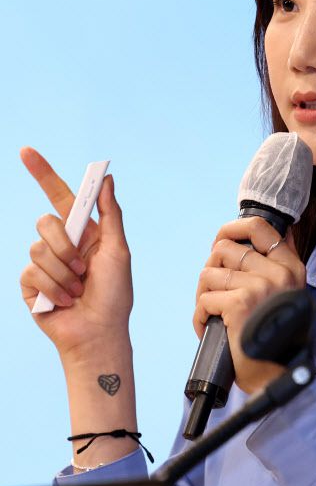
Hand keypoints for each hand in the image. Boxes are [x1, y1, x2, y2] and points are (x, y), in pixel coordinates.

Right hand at [19, 148, 132, 360]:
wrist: (99, 333)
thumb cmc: (114, 295)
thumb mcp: (118, 251)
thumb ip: (110, 214)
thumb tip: (107, 178)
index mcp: (84, 234)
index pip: (60, 198)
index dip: (43, 174)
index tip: (26, 152)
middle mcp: (61, 246)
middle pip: (46, 221)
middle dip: (65, 244)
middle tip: (83, 268)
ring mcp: (43, 265)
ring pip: (38, 248)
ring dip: (63, 272)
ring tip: (77, 290)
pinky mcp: (29, 285)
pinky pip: (31, 271)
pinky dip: (53, 287)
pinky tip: (64, 301)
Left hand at [194, 216, 306, 393]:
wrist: (279, 377)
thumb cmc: (276, 340)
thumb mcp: (285, 296)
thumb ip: (273, 268)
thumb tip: (246, 237)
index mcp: (292, 268)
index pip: (259, 227)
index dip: (232, 229)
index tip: (220, 242)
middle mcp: (279, 273)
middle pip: (225, 249)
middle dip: (210, 270)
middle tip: (212, 291)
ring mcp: (260, 287)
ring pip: (209, 273)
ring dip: (203, 295)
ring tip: (211, 314)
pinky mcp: (239, 304)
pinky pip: (204, 299)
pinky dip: (199, 317)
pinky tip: (208, 329)